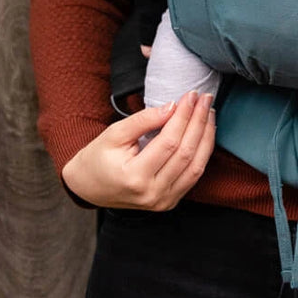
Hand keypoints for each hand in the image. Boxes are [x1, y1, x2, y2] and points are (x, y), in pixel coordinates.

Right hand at [61, 90, 215, 209]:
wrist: (89, 186)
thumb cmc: (99, 158)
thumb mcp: (115, 133)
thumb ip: (143, 120)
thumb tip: (172, 106)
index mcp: (135, 177)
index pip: (169, 142)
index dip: (183, 116)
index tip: (190, 95)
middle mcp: (152, 194)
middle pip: (186, 153)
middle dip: (198, 122)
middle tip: (205, 98)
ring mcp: (163, 201)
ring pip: (196, 166)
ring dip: (206, 136)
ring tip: (208, 112)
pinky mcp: (169, 202)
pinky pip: (194, 176)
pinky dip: (203, 153)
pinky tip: (205, 133)